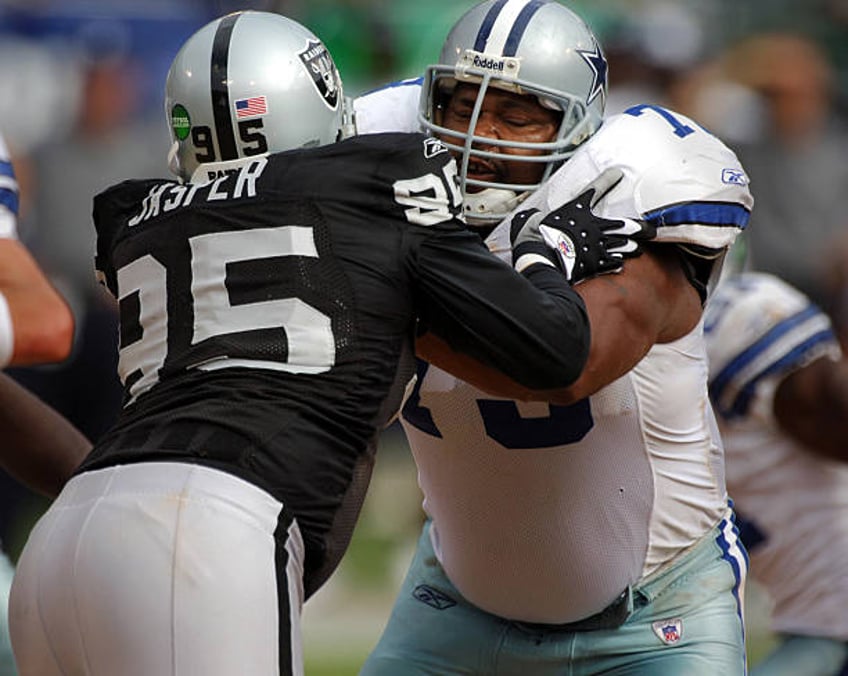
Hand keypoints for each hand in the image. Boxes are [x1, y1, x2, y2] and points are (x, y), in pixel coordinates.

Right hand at [510, 168, 654, 282]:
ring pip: (625, 245)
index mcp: (583, 212)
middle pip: (627, 225)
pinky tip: (621, 263)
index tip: (617, 174)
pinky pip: (613, 263)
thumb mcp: (535, 217)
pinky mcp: (596, 263)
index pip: (597, 189)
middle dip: (641, 227)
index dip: (607, 180)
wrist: (542, 255)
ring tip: (638, 247)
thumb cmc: (540, 234)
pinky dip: (617, 262)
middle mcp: (596, 228)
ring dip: (633, 246)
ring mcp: (599, 247)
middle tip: (650, 229)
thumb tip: (531, 214)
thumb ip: (537, 214)